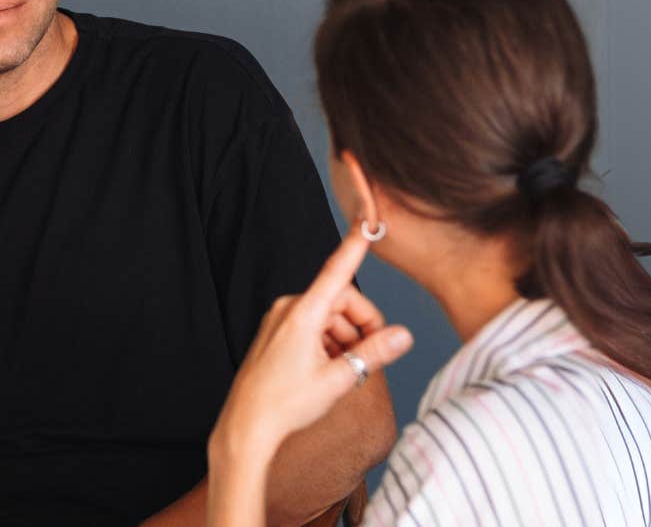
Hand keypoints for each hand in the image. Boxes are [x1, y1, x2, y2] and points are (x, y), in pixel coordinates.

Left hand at [211, 225, 413, 459]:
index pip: (337, 272)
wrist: (247, 426)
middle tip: (372, 357)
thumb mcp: (339, 379)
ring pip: (327, 318)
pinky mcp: (274, 334)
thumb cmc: (286, 404)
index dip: (354, 247)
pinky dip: (328, 343)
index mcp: (303, 313)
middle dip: (361, 326)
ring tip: (347, 372)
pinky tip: (330, 370)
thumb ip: (375, 353)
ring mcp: (278, 321)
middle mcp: (288, 309)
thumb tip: (404, 335)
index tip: (365, 223)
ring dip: (345, 339)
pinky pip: (311, 328)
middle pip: (340, 302)